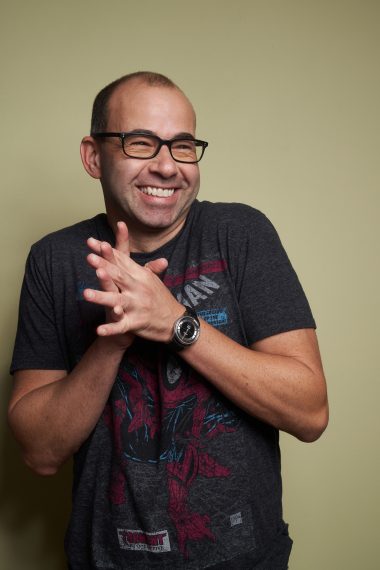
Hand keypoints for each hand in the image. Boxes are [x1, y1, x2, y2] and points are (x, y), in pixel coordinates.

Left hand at [84, 222, 182, 342]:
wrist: (174, 322)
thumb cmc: (159, 297)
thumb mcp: (151, 278)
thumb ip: (133, 261)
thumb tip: (131, 247)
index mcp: (140, 275)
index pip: (121, 260)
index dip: (107, 251)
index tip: (91, 242)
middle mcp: (138, 288)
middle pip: (118, 276)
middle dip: (104, 266)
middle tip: (90, 258)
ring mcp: (136, 306)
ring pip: (116, 300)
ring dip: (102, 297)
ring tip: (86, 293)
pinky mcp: (136, 323)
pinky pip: (121, 326)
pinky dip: (111, 329)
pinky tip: (98, 330)